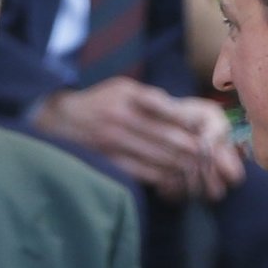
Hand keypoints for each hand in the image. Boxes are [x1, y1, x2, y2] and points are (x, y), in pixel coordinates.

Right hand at [34, 76, 243, 200]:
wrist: (59, 120)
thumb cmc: (99, 102)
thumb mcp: (123, 88)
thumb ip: (153, 98)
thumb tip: (189, 117)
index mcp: (129, 96)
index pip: (172, 111)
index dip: (194, 125)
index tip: (207, 133)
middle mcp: (122, 117)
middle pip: (171, 138)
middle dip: (195, 150)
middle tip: (208, 156)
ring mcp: (114, 142)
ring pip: (162, 158)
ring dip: (184, 166)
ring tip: (197, 169)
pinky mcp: (110, 162)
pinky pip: (147, 174)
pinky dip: (166, 178)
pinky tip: (176, 178)